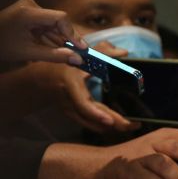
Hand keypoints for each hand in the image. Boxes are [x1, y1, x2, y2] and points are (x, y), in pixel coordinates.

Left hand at [0, 0, 85, 64]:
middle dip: (65, 39)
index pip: (60, 18)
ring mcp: (29, 9)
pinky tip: (50, 48)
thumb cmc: (1, 46)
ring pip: (53, 25)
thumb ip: (55, 56)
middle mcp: (31, 6)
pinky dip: (49, 37)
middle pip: (58, 22)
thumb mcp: (29, 53)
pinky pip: (45, 25)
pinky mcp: (28, 13)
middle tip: (75, 55)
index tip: (81, 48)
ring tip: (60, 54)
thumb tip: (78, 60)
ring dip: (57, 40)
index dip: (72, 33)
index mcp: (29, 12)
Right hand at [10, 60, 135, 131]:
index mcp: (71, 85)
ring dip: (113, 126)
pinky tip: (120, 126)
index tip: (109, 122)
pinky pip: (91, 124)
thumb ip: (102, 52)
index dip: (95, 114)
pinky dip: (105, 126)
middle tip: (135, 125)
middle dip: (115, 123)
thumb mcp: (79, 55)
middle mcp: (70, 102)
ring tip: (133, 125)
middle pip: (93, 118)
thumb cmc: (63, 64)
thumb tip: (124, 52)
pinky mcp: (74, 115)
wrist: (42, 78)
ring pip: (93, 124)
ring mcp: (71, 111)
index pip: (82, 103)